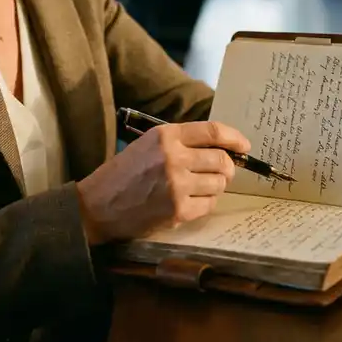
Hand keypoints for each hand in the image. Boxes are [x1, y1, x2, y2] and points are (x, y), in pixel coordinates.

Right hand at [75, 121, 250, 244]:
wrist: (97, 206)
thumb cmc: (123, 174)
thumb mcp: (148, 145)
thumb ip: (181, 142)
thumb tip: (221, 148)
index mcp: (165, 136)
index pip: (213, 132)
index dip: (234, 138)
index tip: (244, 146)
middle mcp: (173, 157)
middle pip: (222, 160)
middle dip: (228, 168)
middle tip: (222, 173)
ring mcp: (176, 185)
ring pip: (218, 184)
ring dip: (215, 187)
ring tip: (198, 188)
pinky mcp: (177, 210)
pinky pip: (209, 205)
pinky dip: (205, 204)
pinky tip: (190, 202)